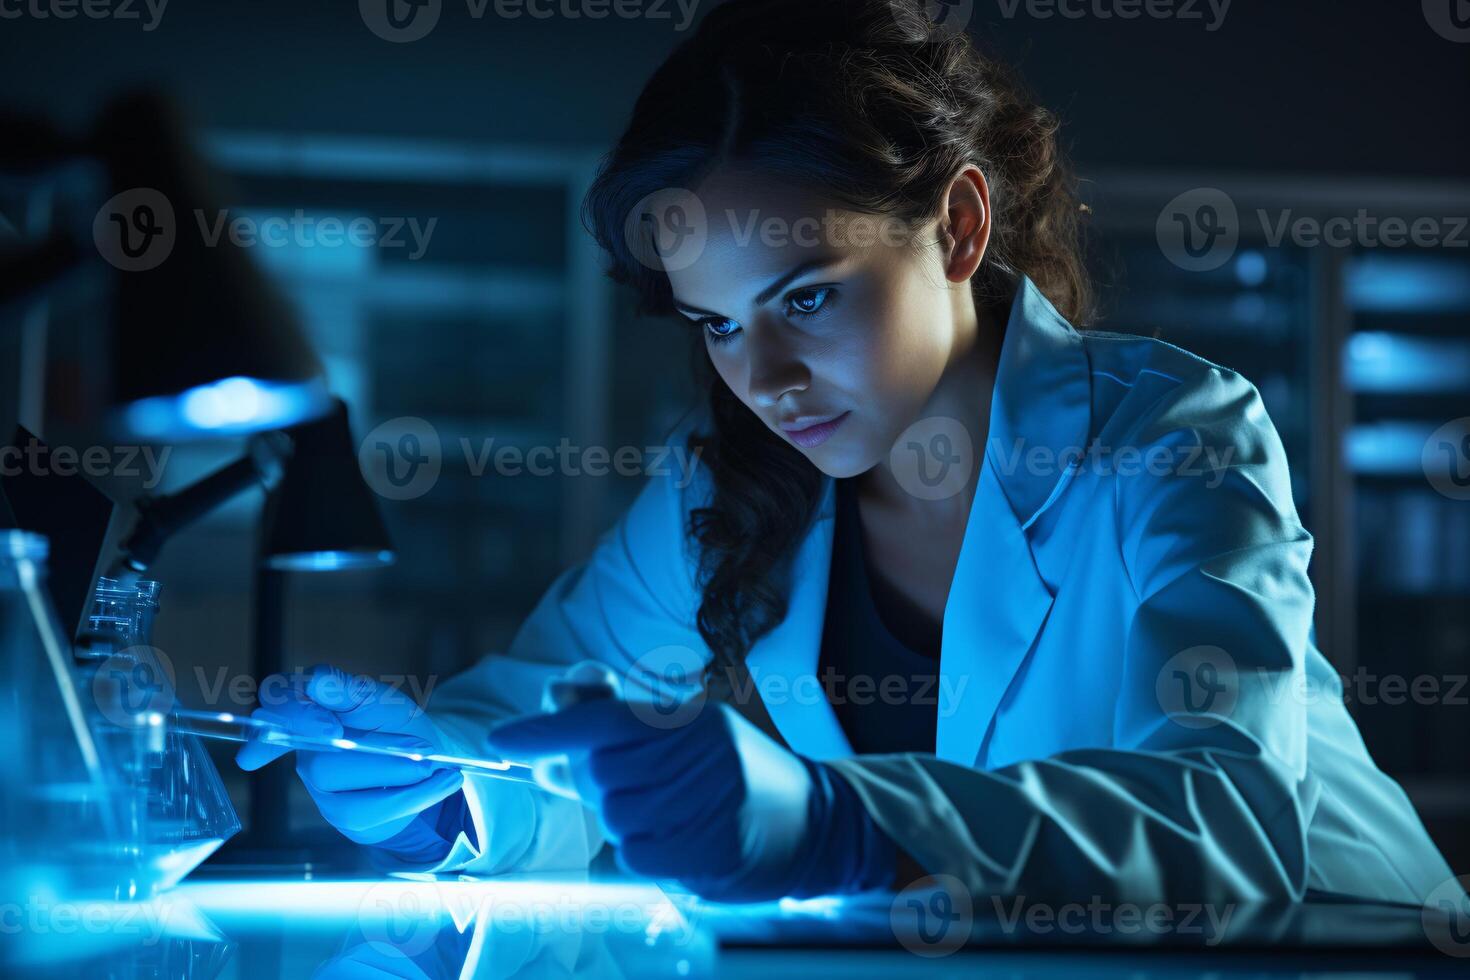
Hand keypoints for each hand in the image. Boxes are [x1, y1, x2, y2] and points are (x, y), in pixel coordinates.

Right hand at [235, 663, 463, 845]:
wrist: (422, 758)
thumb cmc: (392, 722)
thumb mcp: (378, 698)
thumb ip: (346, 689)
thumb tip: (314, 680)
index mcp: (307, 709)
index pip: (278, 706)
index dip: (297, 717)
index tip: (331, 727)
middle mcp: (305, 752)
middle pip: (320, 763)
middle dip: (376, 757)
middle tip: (422, 750)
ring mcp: (320, 788)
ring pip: (348, 795)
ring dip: (400, 776)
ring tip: (437, 766)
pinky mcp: (342, 815)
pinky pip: (369, 812)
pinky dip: (414, 797)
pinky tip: (442, 783)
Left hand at [487, 698, 824, 900]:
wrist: (814, 824)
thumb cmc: (735, 774)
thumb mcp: (683, 734)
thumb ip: (613, 727)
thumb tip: (549, 715)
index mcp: (689, 719)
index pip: (603, 717)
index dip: (548, 728)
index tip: (502, 738)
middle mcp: (699, 753)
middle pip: (600, 771)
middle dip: (598, 783)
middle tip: (635, 786)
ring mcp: (707, 800)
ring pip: (615, 815)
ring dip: (626, 818)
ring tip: (670, 812)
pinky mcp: (709, 847)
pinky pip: (635, 853)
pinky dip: (644, 850)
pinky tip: (678, 839)